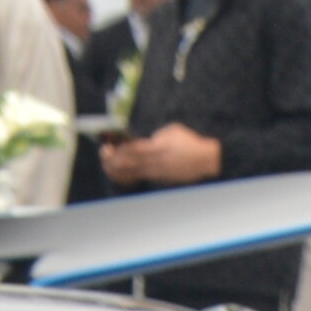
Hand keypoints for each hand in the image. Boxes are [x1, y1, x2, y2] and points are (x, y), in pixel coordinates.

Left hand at [102, 123, 221, 185]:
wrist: (207, 160)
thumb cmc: (190, 142)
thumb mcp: (173, 131)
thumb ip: (156, 135)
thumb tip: (145, 140)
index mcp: (158, 147)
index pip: (132, 150)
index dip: (118, 149)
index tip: (108, 146)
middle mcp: (156, 162)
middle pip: (128, 164)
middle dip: (112, 160)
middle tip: (104, 153)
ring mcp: (158, 173)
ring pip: (132, 174)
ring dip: (116, 170)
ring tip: (107, 164)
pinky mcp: (160, 180)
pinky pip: (139, 178)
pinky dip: (126, 177)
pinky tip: (118, 174)